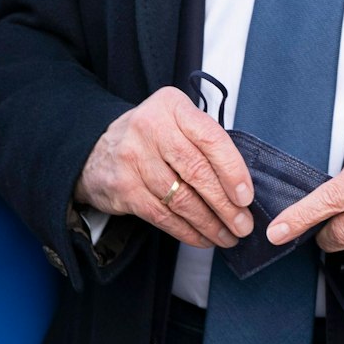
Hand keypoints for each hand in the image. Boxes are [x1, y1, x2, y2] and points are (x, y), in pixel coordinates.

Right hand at [76, 86, 254, 249]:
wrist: (97, 151)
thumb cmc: (150, 137)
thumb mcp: (175, 121)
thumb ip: (204, 140)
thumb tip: (242, 184)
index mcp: (171, 106)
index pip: (210, 138)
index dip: (233, 170)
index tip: (246, 195)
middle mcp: (150, 128)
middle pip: (197, 171)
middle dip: (226, 205)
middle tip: (243, 224)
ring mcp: (133, 158)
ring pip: (182, 199)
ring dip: (210, 224)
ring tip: (228, 236)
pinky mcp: (124, 188)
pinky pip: (163, 216)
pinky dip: (187, 231)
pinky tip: (203, 237)